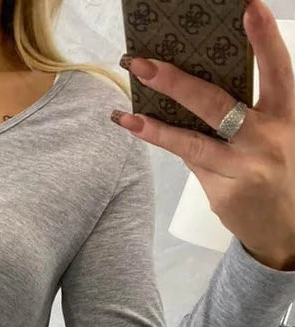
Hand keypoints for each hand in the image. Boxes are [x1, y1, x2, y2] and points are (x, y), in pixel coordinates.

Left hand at [111, 0, 294, 270]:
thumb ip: (244, 111)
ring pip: (191, 142)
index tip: (249, 7)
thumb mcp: (272, 133)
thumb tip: (190, 85)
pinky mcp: (223, 193)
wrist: (283, 228)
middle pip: (217, 105)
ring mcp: (242, 169)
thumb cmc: (273, 168)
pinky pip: (190, 162)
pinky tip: (138, 126)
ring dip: (154, 127)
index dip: (264, 39)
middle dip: (176, 82)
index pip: (277, 71)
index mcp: (284, 117)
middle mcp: (265, 140)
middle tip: (143, 63)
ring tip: (125, 113)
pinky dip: (166, 143)